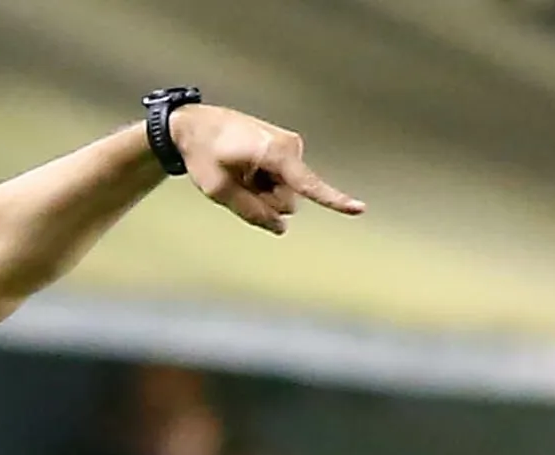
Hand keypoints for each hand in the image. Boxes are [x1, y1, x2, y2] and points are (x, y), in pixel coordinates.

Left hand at [169, 105, 364, 234]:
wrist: (194, 125)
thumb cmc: (203, 154)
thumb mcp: (220, 191)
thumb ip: (252, 213)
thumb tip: (281, 228)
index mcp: (274, 153)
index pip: (308, 185)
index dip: (334, 200)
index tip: (360, 209)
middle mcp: (290, 146)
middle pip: (289, 200)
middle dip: (266, 201)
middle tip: (237, 181)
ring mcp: (290, 146)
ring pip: (286, 193)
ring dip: (263, 191)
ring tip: (239, 172)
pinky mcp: (285, 149)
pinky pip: (281, 180)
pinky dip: (263, 181)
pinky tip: (245, 167)